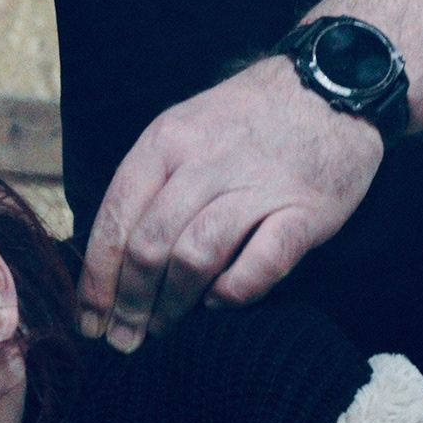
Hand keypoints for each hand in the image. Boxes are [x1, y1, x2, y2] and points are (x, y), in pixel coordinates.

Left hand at [78, 54, 381, 348]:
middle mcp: (205, 162)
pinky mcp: (304, 210)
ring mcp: (257, 186)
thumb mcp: (186, 126)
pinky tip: (220, 303)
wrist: (332, 81)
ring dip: (173, 305)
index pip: (115, 219)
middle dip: (130, 303)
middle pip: (150, 245)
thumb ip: (153, 182)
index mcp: (166, 141)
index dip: (97, 279)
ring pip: (196, 257)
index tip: (90, 320)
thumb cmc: (250, 117)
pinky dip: (234, 291)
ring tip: (163, 330)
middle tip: (126, 341)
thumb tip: (114, 256)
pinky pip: (261, 263)